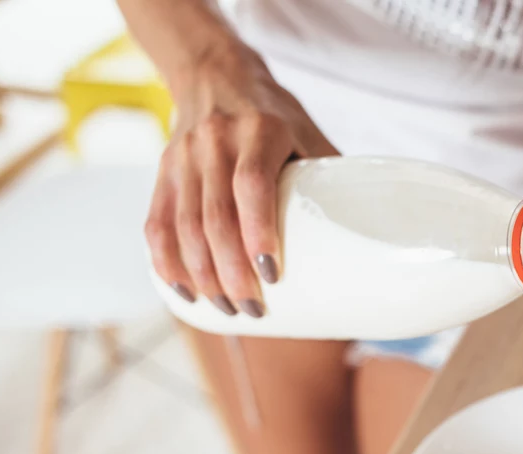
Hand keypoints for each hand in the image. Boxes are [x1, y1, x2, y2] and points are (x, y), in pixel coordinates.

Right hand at [146, 42, 336, 316]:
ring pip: (183, 225)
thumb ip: (328, 175)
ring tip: (225, 309)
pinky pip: (156, 221)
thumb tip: (366, 234)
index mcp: (259, 131)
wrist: (216, 74)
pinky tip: (182, 289)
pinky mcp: (163, 170)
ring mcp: (184, 156)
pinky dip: (164, 259)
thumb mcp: (307, 133)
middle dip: (230, 272)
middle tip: (252, 309)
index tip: (271, 275)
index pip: (251, 186)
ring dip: (201, 275)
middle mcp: (216, 141)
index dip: (258, 233)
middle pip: (215, 217)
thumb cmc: (275, 115)